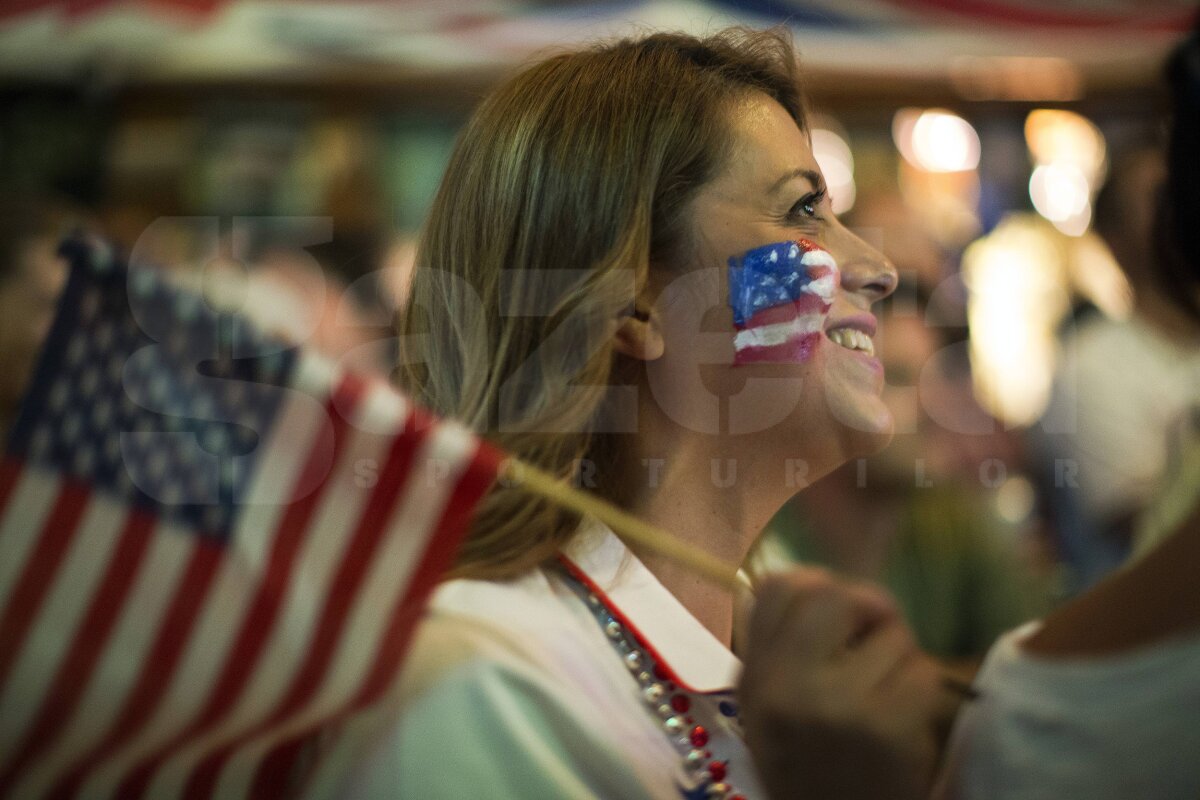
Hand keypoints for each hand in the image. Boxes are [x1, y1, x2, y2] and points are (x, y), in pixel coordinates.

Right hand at [739, 568, 950, 799]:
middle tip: (879, 634)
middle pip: (836, 595)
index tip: (838, 612)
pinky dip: (922, 690)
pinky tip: (905, 719)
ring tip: (888, 693)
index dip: (817, 585)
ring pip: (892, 635)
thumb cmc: (807, 767)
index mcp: (756, 678)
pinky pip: (922, 673)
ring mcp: (839, 704)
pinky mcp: (888, 727)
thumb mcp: (768, 707)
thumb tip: (814, 579)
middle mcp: (788, 685)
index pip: (778, 587)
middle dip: (870, 607)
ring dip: (900, 657)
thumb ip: (781, 646)